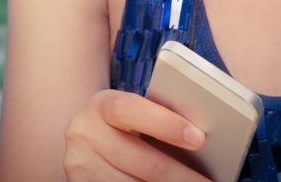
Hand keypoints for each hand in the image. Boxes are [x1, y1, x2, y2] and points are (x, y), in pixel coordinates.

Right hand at [64, 89, 211, 181]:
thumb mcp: (133, 118)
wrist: (87, 148)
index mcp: (102, 105)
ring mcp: (81, 166)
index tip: (199, 139)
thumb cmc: (124, 131)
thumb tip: (199, 137)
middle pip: (145, 161)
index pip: (131, 110)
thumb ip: (158, 119)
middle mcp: (85, 134)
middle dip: (184, 177)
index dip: (165, 124)